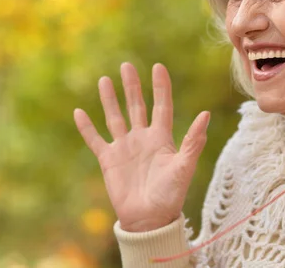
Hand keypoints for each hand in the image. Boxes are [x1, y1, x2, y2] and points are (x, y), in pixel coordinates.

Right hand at [73, 62, 209, 231]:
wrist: (149, 220)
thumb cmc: (171, 196)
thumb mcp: (184, 167)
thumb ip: (193, 141)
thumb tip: (205, 114)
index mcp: (162, 138)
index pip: (161, 106)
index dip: (160, 87)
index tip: (158, 67)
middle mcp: (142, 138)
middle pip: (136, 106)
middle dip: (132, 86)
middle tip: (126, 66)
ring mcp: (124, 148)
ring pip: (115, 117)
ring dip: (110, 99)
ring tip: (104, 80)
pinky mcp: (108, 160)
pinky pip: (95, 139)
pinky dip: (86, 127)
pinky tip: (79, 112)